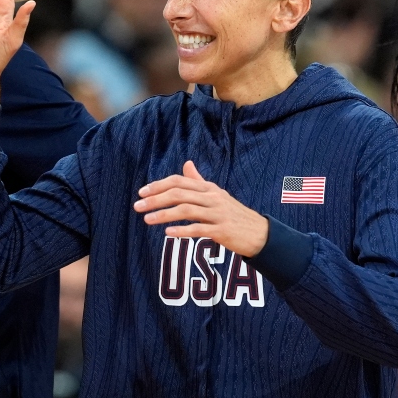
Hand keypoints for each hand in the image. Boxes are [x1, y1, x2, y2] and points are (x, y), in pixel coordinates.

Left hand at [133, 160, 268, 256]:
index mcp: (209, 188)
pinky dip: (182, 230)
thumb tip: (187, 164)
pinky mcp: (222, 230)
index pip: (179, 181)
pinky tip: (168, 233)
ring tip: (146, 220)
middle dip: (156, 199)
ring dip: (164, 214)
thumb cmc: (234, 214)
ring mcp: (218, 214)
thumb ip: (199, 181)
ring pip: (186, 210)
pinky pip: (199, 229)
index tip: (142, 192)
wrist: (260, 233)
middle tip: (137, 206)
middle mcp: (212, 198)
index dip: (159, 185)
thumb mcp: (217, 194)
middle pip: (179, 194)